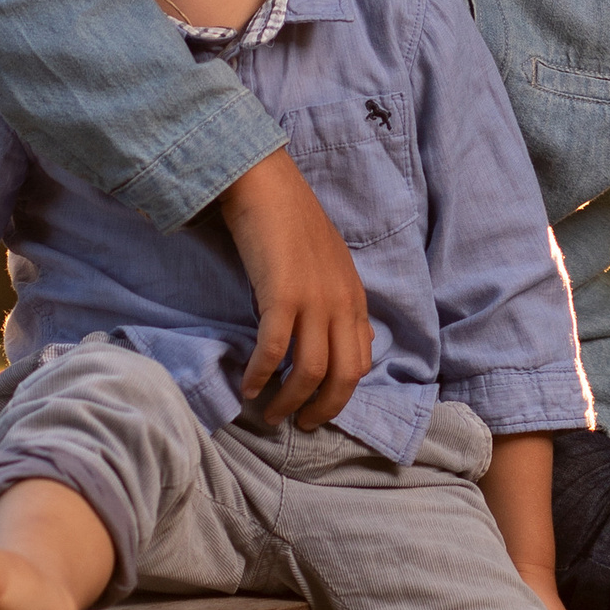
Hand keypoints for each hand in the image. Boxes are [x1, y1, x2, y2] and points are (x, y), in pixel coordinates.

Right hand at [220, 147, 375, 430]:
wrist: (267, 184)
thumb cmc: (292, 223)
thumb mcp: (331, 267)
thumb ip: (343, 305)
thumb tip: (362, 342)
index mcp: (355, 297)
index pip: (360, 362)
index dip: (341, 394)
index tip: (318, 409)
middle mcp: (341, 303)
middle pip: (343, 376)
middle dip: (322, 409)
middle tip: (299, 425)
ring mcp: (314, 299)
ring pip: (311, 370)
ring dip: (289, 400)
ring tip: (269, 413)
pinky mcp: (282, 294)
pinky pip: (275, 349)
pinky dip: (262, 374)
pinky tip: (248, 385)